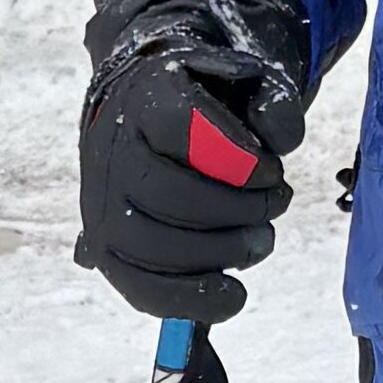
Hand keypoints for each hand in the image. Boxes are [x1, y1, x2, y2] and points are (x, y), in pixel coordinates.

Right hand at [79, 52, 301, 319]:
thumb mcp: (245, 81)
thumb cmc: (205, 103)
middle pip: (166, 193)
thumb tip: (279, 138)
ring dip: (220, 253)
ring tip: (261, 241)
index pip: (182, 128)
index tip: (270, 170)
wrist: (147, 114)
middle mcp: (112, 152)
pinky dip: (190, 300)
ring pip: (150, 245)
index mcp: (146, 98)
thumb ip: (273, 102)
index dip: (237, 158)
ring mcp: (103, 205)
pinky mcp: (107, 250)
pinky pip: (139, 287)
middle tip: (277, 203)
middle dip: (237, 209)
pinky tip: (231, 296)